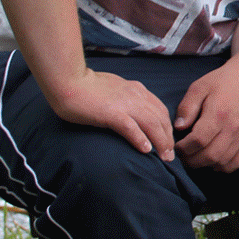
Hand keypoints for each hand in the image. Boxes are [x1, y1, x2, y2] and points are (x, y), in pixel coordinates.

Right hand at [46, 68, 177, 162]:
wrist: (69, 80)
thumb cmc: (87, 87)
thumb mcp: (116, 89)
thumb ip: (127, 98)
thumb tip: (133, 112)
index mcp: (137, 90)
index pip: (161, 110)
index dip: (167, 127)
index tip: (169, 141)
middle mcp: (136, 95)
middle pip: (161, 118)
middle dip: (168, 138)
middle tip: (170, 155)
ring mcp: (124, 104)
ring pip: (151, 124)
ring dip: (161, 142)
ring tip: (165, 157)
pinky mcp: (111, 113)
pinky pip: (131, 127)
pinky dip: (140, 139)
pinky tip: (146, 150)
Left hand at [173, 62, 238, 171]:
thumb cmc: (222, 81)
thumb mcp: (199, 87)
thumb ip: (187, 107)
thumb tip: (178, 128)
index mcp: (218, 114)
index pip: (198, 140)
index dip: (184, 148)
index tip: (177, 145)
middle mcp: (232, 128)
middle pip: (210, 155)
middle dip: (192, 160)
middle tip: (183, 156)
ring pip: (222, 161)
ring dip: (206, 165)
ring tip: (196, 158)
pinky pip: (238, 162)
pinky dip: (224, 167)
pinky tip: (215, 161)